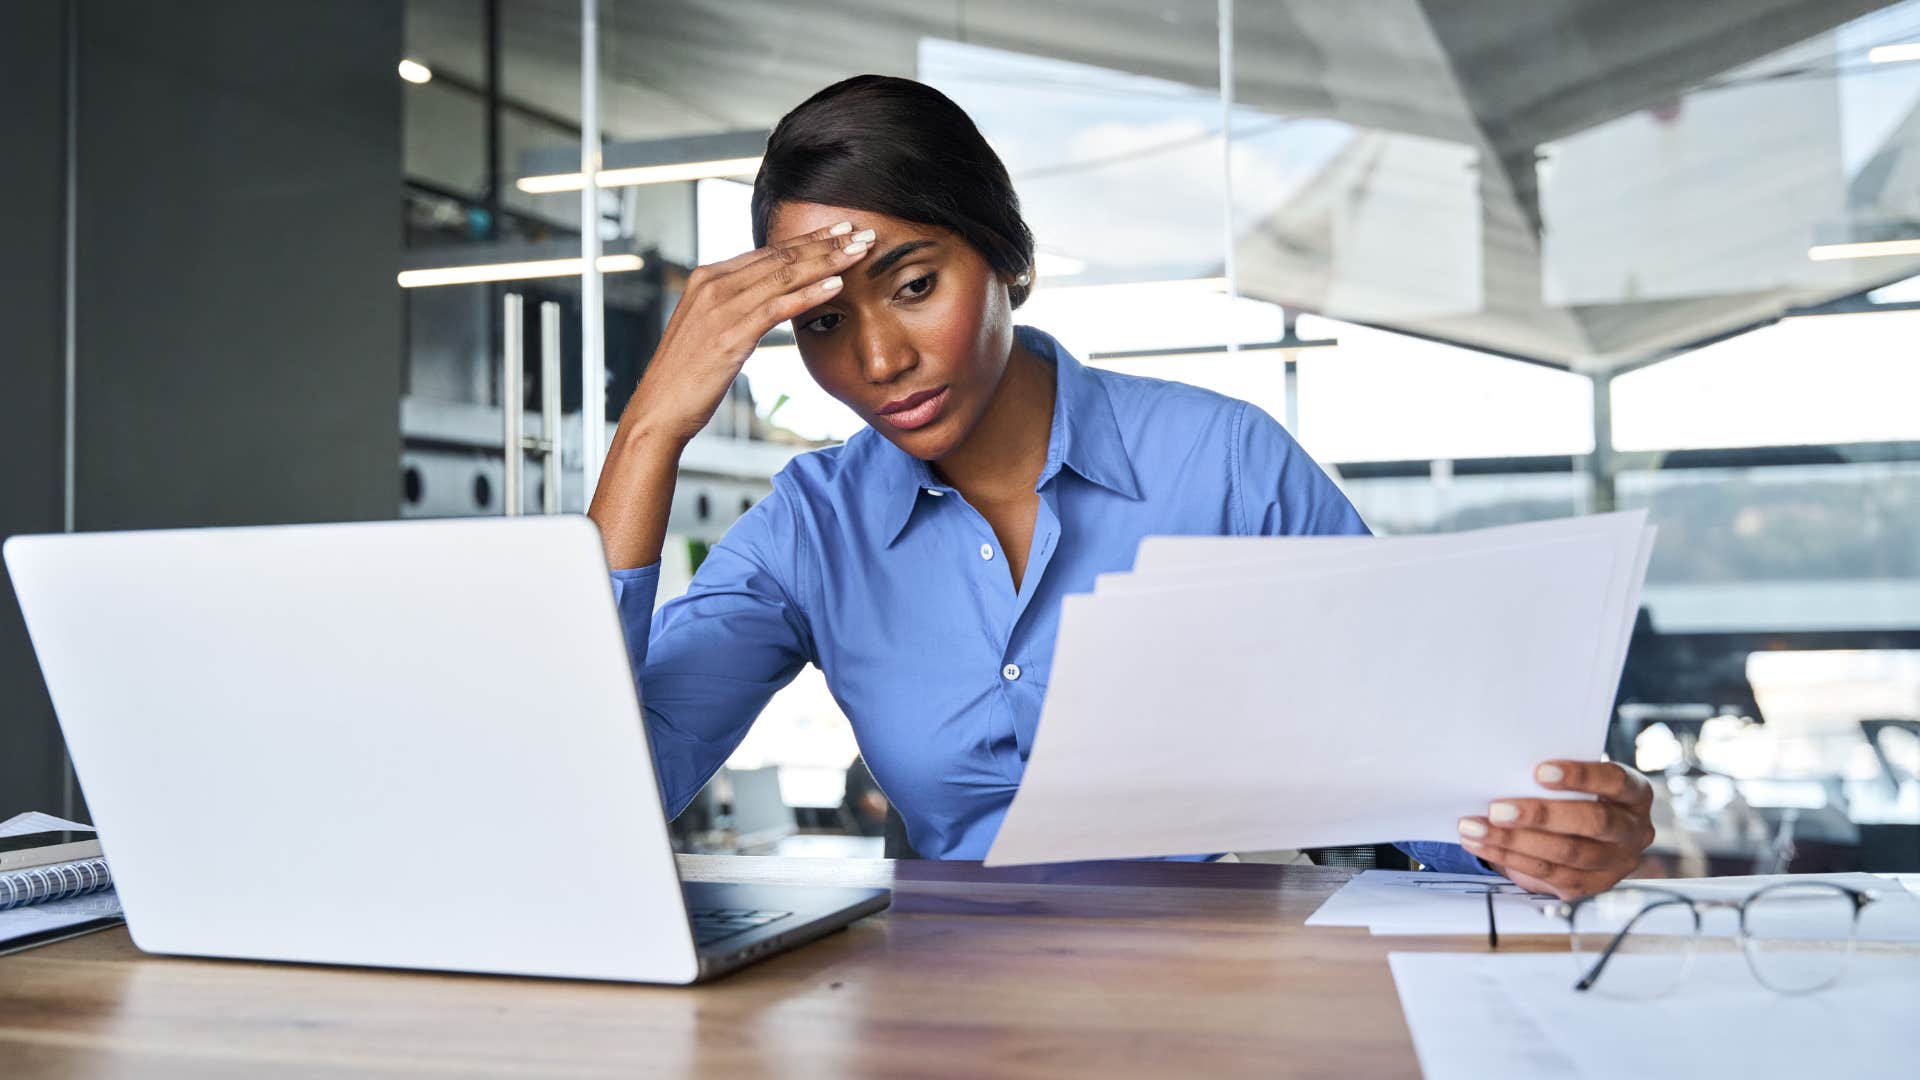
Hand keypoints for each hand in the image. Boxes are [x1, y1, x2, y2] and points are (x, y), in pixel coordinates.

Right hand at [620, 221, 873, 445]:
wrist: (659, 409)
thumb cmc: (687, 375)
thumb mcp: (711, 329)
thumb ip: (736, 306)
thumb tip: (768, 297)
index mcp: (708, 278)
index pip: (768, 251)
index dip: (808, 239)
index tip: (840, 231)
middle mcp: (713, 285)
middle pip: (780, 257)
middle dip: (825, 242)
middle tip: (861, 232)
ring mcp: (720, 308)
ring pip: (783, 276)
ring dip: (826, 262)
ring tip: (859, 252)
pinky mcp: (730, 335)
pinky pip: (777, 308)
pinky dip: (808, 295)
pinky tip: (835, 286)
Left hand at [1456, 761, 1654, 900]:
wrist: (1585, 835)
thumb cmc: (1575, 797)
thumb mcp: (1576, 783)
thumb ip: (1555, 778)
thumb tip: (1504, 771)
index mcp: (1635, 795)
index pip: (1615, 781)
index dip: (1580, 776)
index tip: (1538, 772)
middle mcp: (1633, 831)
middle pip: (1592, 822)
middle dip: (1540, 815)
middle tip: (1496, 809)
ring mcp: (1616, 864)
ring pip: (1566, 853)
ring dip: (1514, 841)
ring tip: (1475, 828)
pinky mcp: (1590, 887)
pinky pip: (1549, 875)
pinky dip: (1511, 859)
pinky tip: (1483, 846)